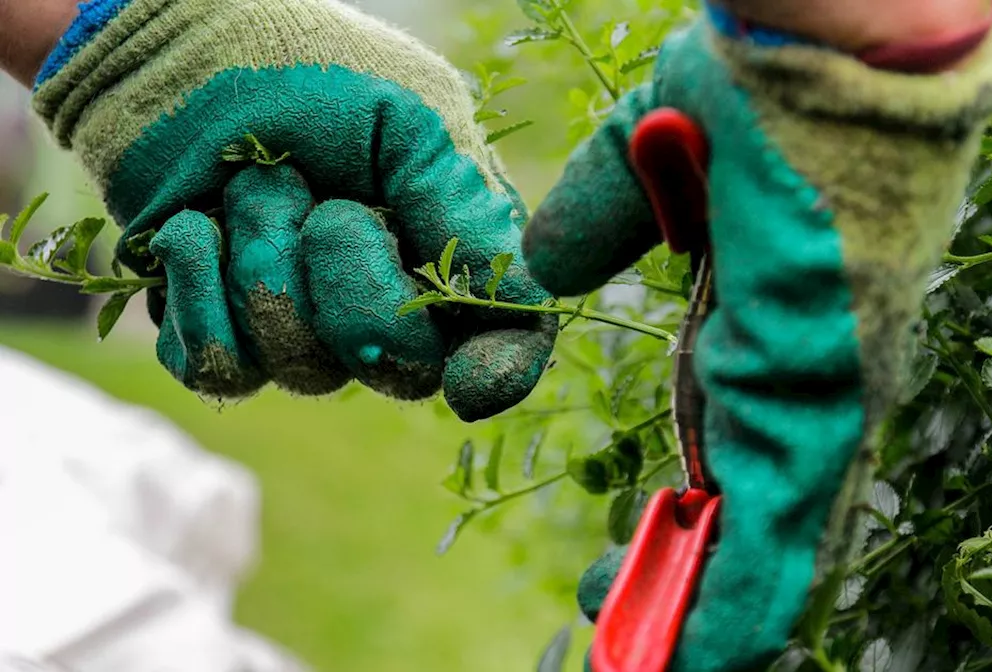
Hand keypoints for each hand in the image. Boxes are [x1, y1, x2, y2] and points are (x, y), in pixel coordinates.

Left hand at [30, 0, 553, 420]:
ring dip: (264, 263)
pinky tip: (195, 228)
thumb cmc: (304, 67)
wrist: (172, 47)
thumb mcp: (404, 119)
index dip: (499, 371)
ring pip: (303, 368)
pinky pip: (221, 371)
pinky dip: (200, 294)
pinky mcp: (221, 334)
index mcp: (452, 249)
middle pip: (399, 369)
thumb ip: (462, 209)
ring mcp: (304, 328)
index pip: (504, 341)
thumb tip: (530, 300)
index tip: (472, 382)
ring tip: (248, 186)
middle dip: (350, 277)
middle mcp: (389, 303)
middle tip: (322, 200)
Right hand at [523, 3, 991, 669]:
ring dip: (688, 627)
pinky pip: (772, 534)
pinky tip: (690, 669)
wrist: (837, 54)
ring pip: (755, 554)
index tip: (610, 561)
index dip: (668, 532)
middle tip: (605, 647)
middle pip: (737, 532)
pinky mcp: (816, 411)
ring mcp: (813, 409)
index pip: (718, 470)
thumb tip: (539, 263)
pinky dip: (731, 608)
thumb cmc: (760, 91)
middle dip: (669, 598)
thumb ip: (597, 216)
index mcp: (764, 347)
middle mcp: (797, 395)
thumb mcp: (652, 161)